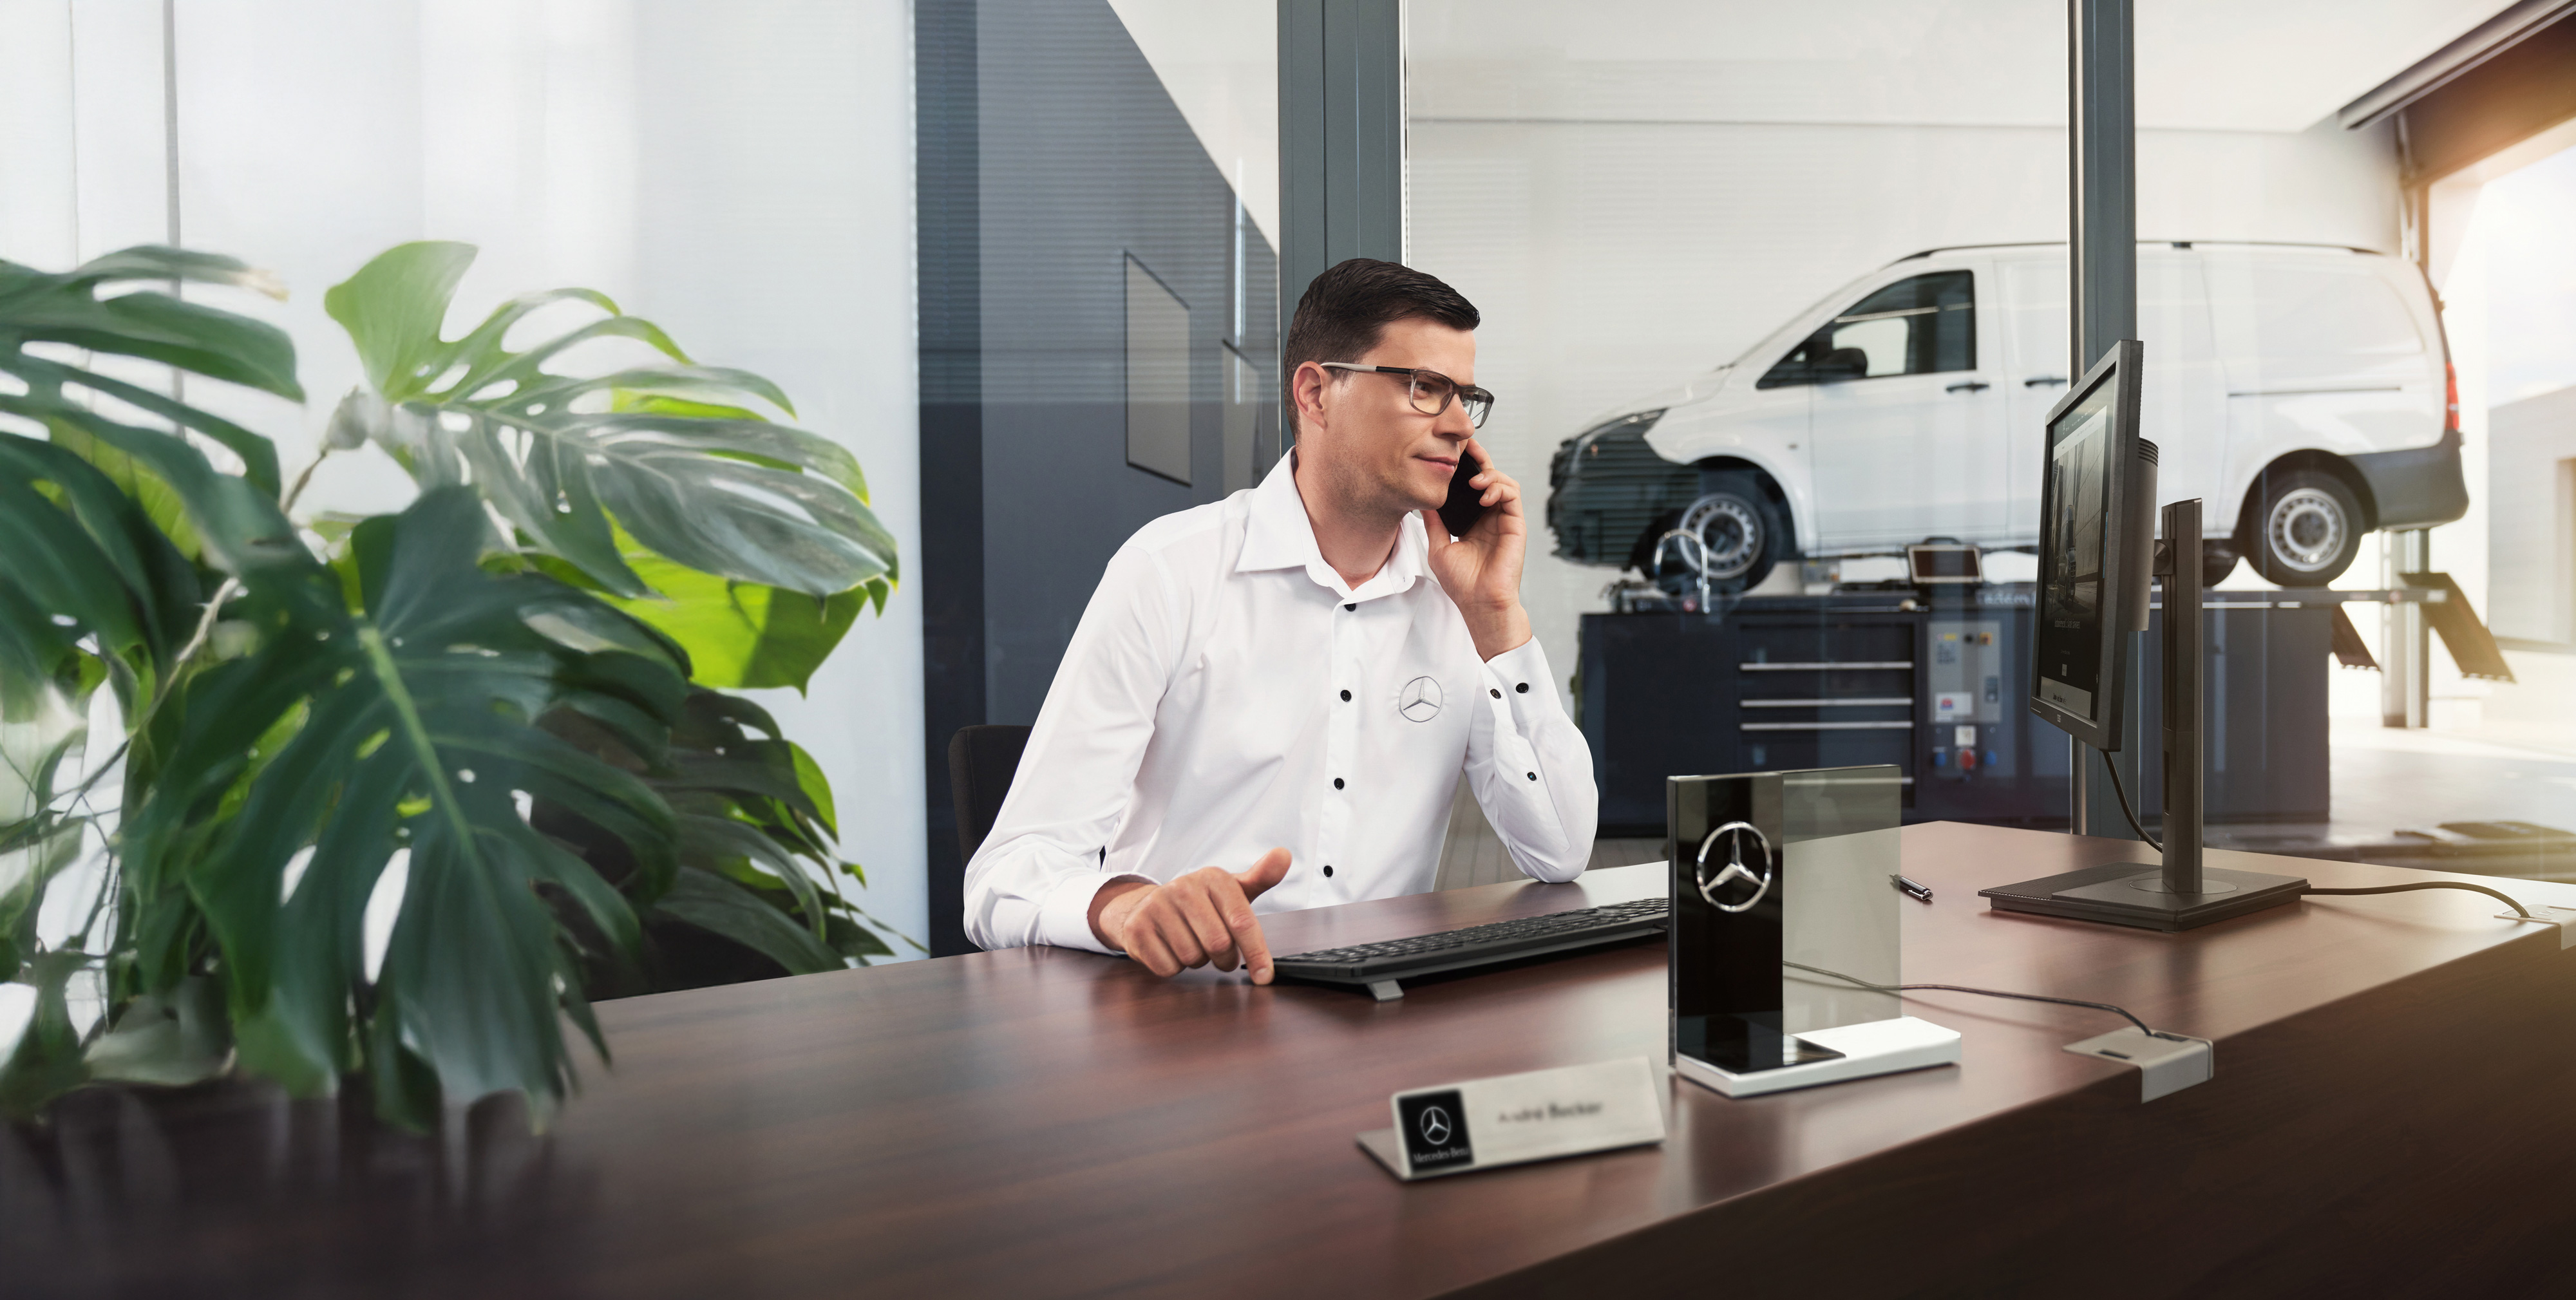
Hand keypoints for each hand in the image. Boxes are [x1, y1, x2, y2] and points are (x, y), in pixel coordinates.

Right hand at [1090, 848, 1291, 982]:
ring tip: (1192, 944)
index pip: (1242, 921)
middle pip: (1218, 944)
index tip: (1265, 976)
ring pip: (1192, 958)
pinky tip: (1171, 949)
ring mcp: (1156, 906)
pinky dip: (1173, 967)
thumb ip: (1261, 877)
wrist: (1148, 905)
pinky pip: (1167, 967)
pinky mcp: (1137, 929)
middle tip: (1220, 953)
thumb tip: (1284, 855)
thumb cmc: (1201, 903)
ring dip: (1197, 961)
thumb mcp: (1232, 890)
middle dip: (1224, 958)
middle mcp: (1183, 887)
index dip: (1257, 952)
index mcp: (1213, 878)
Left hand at [1422, 436, 1532, 659]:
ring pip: (1504, 482)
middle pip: (1489, 478)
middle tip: (1466, 446)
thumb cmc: (1462, 583)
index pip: (1471, 487)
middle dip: (1479, 459)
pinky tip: (1484, 493)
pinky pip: (1512, 496)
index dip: (1464, 468)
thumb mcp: (1438, 546)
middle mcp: (1490, 517)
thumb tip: (1420, 500)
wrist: (1478, 603)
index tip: (1451, 453)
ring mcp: (1504, 520)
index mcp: (1473, 521)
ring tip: (1474, 481)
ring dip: (1490, 475)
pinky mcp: (1515, 525)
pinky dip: (1500, 488)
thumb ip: (1433, 522)